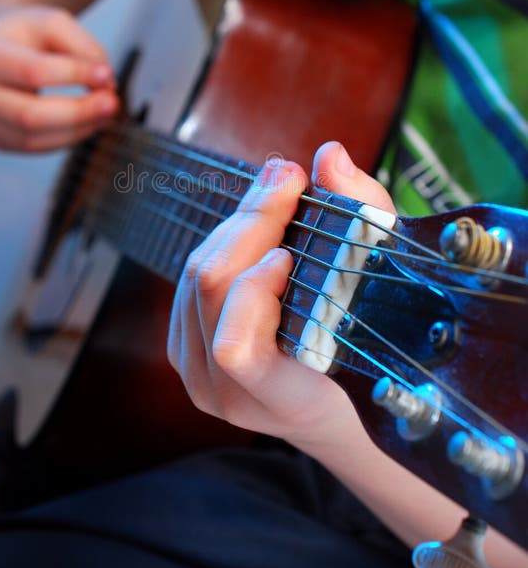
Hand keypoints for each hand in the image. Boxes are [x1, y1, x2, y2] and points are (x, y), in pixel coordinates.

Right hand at [0, 6, 119, 150]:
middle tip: (113, 103)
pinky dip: (67, 138)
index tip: (107, 74)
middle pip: (28, 115)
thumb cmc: (28, 34)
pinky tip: (89, 122)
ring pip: (32, 139)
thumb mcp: (54, 24)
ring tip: (107, 113)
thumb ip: (84, 48)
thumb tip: (106, 85)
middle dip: (78, 113)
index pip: (33, 72)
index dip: (74, 75)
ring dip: (78, 130)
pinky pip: (35, 148)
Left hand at [169, 141, 395, 451]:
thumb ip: (363, 220)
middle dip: (252, 222)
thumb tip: (329, 157)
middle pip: (211, 289)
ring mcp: (196, 374)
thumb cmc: (369, 355)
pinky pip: (187, 280)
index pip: (237, 348)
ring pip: (194, 277)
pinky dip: (225, 242)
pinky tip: (257, 225)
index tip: (292, 250)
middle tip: (290, 177)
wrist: (333, 411)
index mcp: (284, 400)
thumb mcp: (384, 294)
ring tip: (279, 193)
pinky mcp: (182, 347)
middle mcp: (228, 394)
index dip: (256, 289)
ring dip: (238, 226)